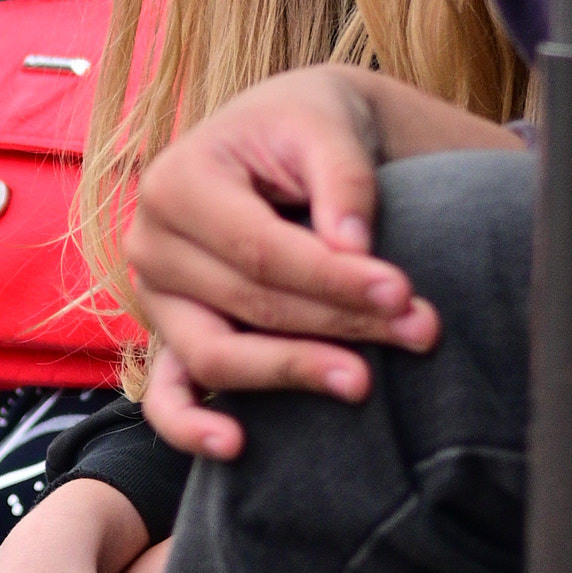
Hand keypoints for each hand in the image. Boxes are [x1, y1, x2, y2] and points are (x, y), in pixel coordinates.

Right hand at [128, 68, 522, 457]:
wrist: (276, 139)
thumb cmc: (301, 128)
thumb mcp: (324, 127)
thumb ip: (342, 181)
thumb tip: (354, 249)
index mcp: (176, 180)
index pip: (259, 249)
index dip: (332, 278)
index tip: (403, 293)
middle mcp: (151, 243)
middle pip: (248, 304)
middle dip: (338, 324)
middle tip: (420, 330)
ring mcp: (154, 298)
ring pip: (216, 355)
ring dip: (293, 372)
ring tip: (365, 382)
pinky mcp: (168, 338)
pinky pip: (165, 397)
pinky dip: (191, 428)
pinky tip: (237, 444)